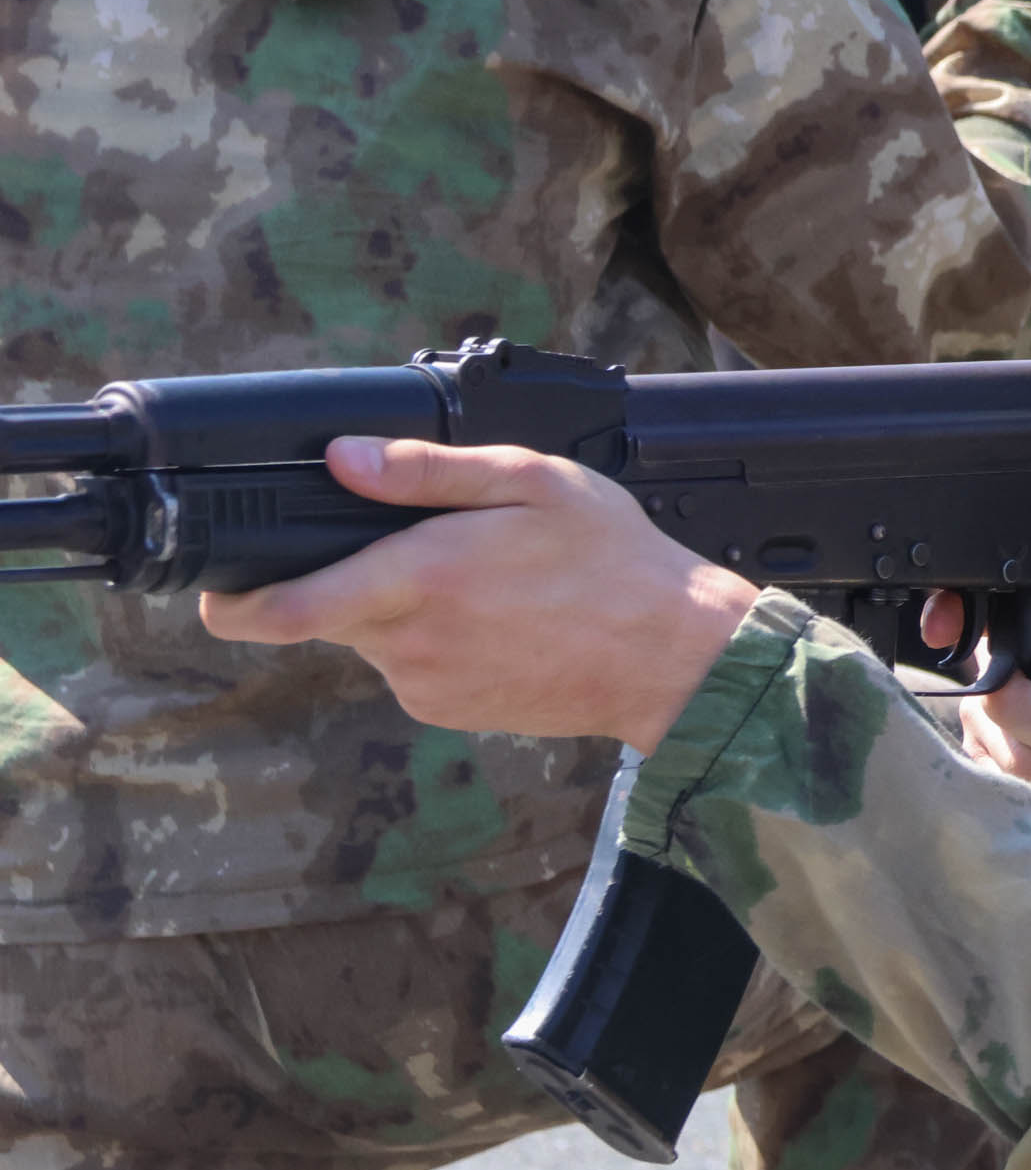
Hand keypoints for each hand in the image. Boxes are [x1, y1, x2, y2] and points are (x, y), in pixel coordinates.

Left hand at [198, 438, 757, 752]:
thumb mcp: (533, 482)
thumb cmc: (614, 561)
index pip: (281, 611)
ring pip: (376, 638)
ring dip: (405, 609)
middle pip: (330, 613)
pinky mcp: (452, 711)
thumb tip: (342, 458)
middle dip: (351, 580)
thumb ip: (429, 470)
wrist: (674, 657)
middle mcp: (411, 641)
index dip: (231, 605)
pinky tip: (502, 621)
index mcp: (419, 579)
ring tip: (490, 584)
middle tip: (428, 551)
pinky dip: (439, 641)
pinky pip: (416, 667)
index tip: (216, 589)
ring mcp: (430, 684)